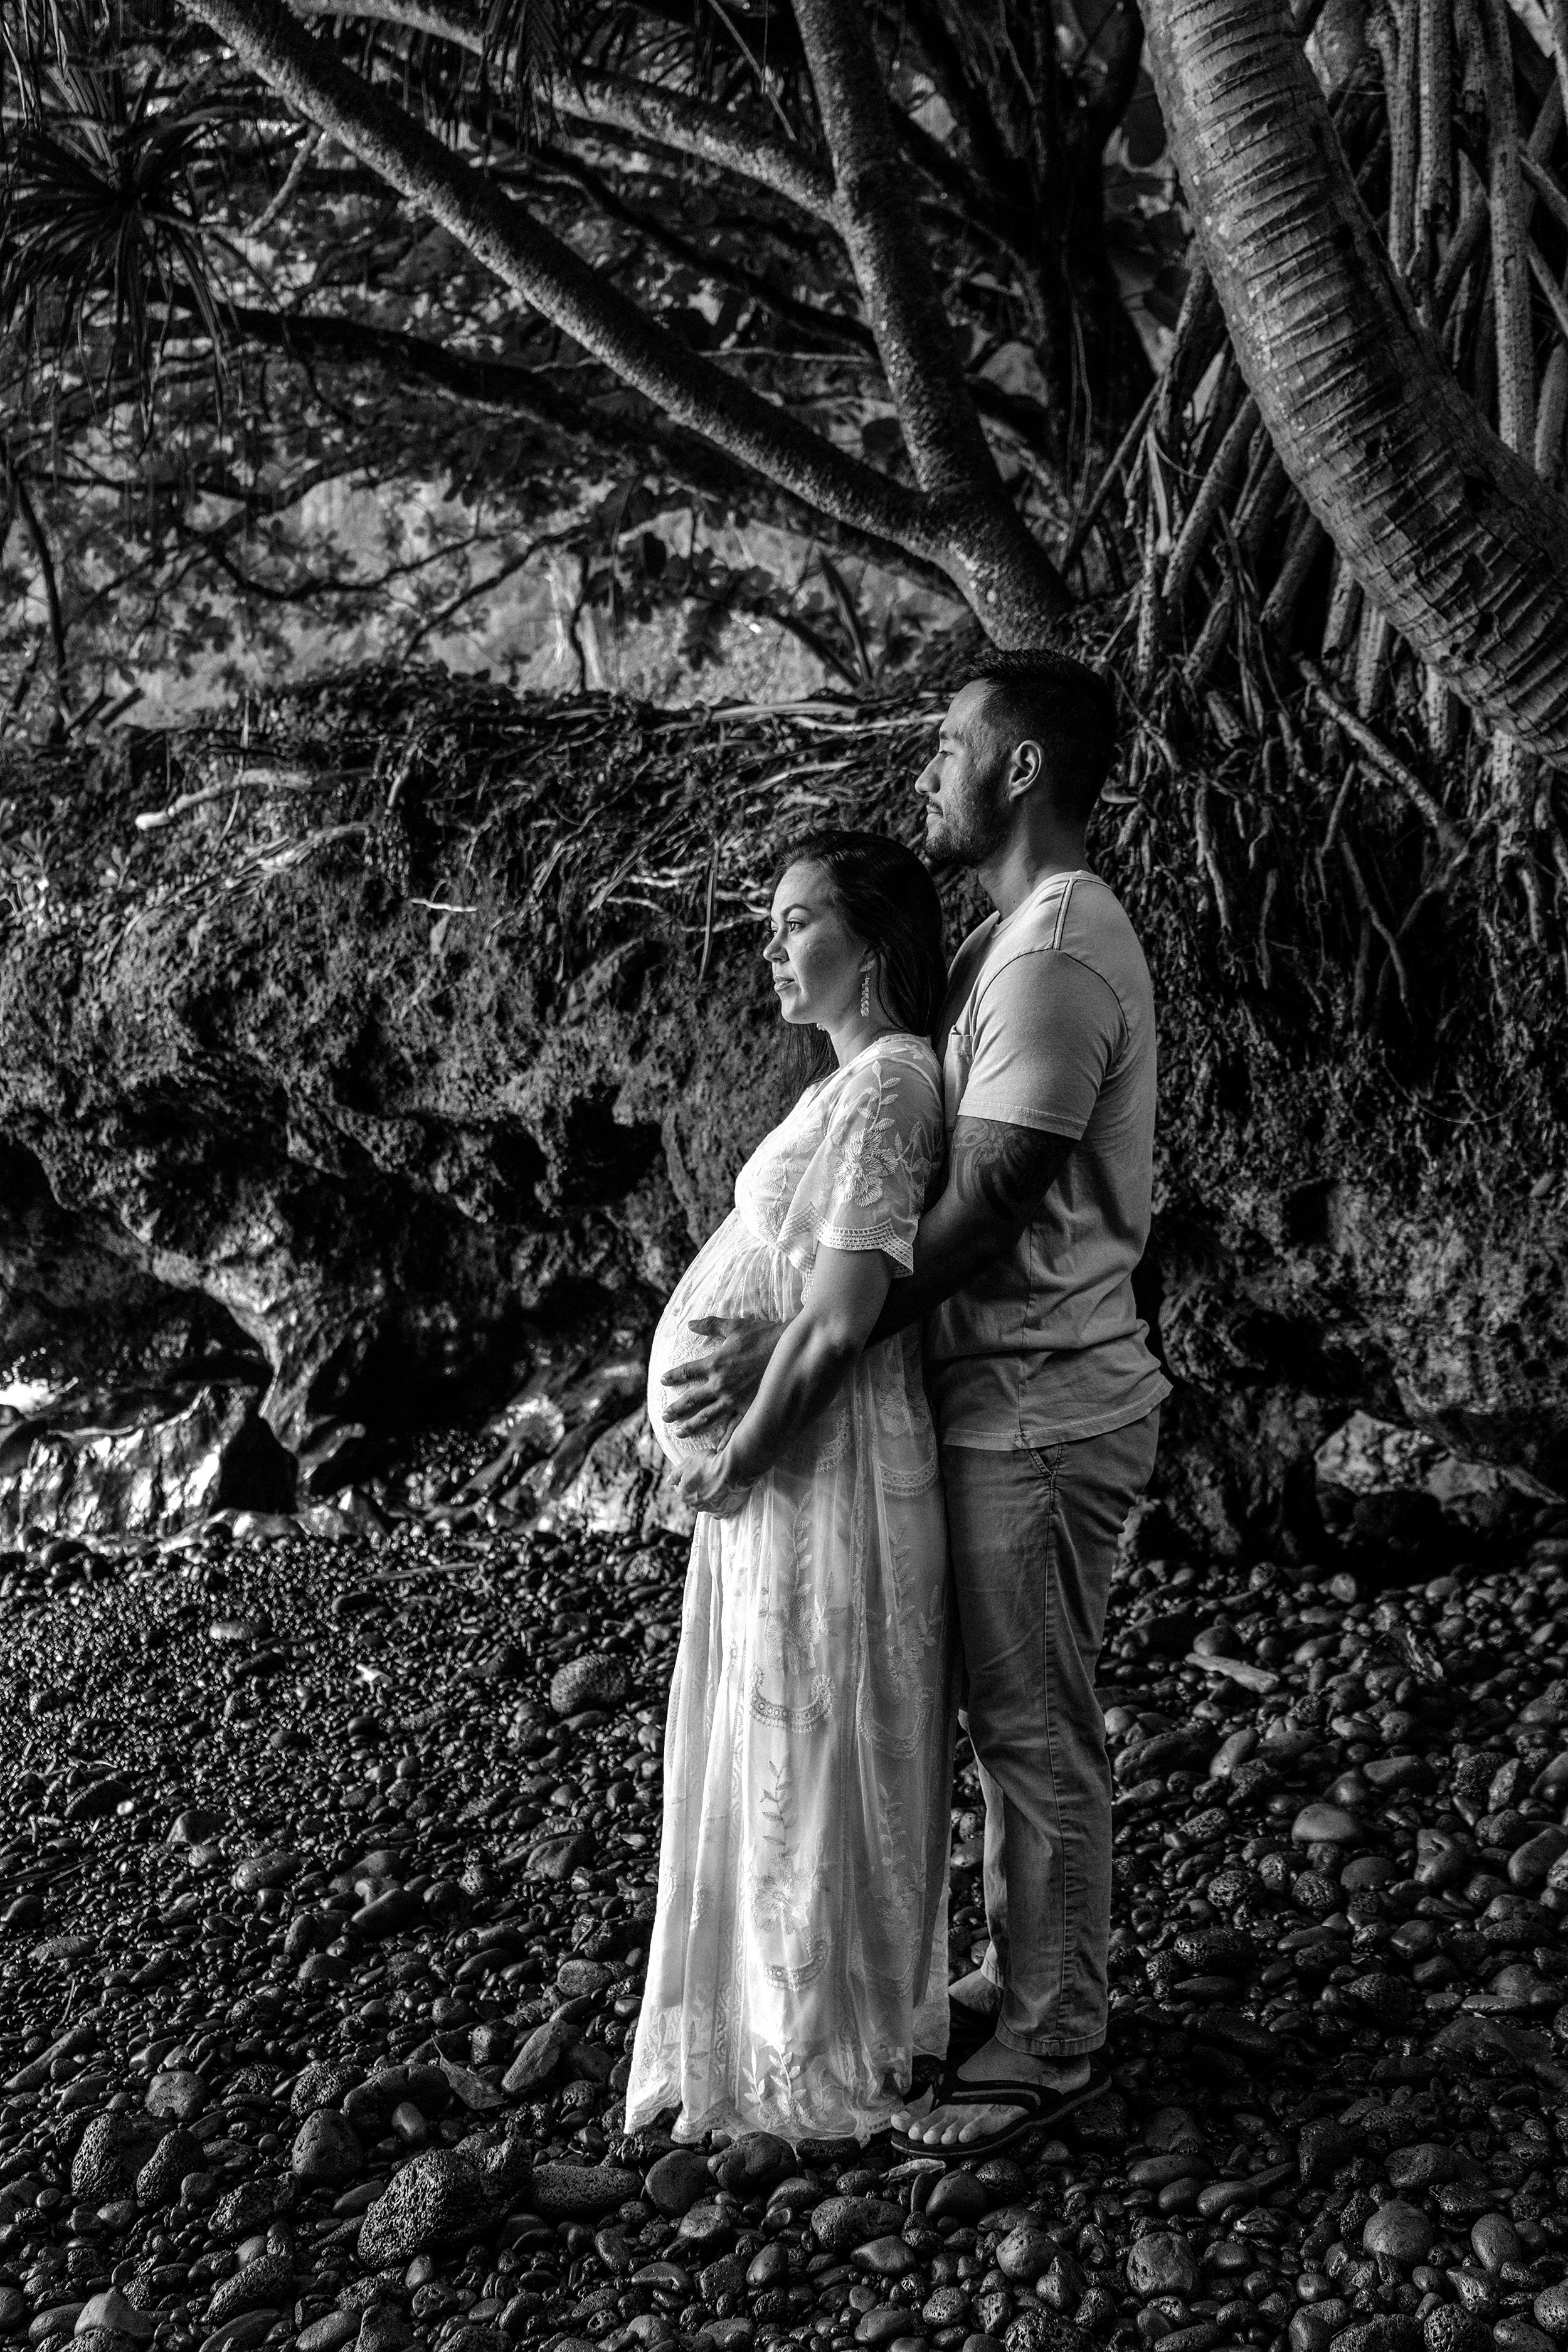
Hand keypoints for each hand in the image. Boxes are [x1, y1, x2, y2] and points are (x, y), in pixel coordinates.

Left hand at [662, 1316, 783, 1438]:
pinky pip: (733, 1428)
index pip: (686, 1372)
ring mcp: (733, 1400)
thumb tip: (690, 1323)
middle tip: (664, 1417)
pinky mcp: (748, 1409)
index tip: (663, 1380)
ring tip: (679, 1433)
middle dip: (675, 1409)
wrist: (789, 1351)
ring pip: (706, 1418)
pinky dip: (723, 1440)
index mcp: (714, 1364)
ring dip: (690, 1426)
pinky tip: (715, 1450)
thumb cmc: (763, 1336)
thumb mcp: (735, 1327)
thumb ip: (711, 1325)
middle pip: (690, 1400)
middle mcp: (720, 1385)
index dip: (673, 1376)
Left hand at [676, 1445, 754, 1517]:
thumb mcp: (687, 1462)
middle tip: (707, 1476)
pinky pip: (719, 1511)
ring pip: (706, 1504)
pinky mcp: (724, 1511)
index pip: (680, 1487)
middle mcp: (695, 1505)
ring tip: (717, 1485)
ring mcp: (710, 1510)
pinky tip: (723, 1498)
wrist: (732, 1470)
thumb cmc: (709, 1464)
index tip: (694, 1471)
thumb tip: (669, 1480)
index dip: (686, 1478)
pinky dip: (720, 1505)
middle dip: (697, 1488)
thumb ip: (675, 1473)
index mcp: (683, 1494)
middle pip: (693, 1497)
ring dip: (709, 1497)